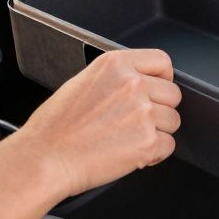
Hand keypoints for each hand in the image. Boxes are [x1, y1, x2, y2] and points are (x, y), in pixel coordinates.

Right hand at [13, 49, 181, 197]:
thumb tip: (140, 84)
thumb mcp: (83, 81)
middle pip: (172, 93)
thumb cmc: (55, 126)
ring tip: (129, 138)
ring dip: (157, 132)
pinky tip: (131, 153)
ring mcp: (142, 113)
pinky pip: (168, 145)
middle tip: (135, 121)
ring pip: (173, 121)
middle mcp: (132, 84)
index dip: (162, 78)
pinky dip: (154, 153)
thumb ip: (116, 78)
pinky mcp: (147, 142)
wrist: (45, 158)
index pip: (161, 61)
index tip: (157, 88)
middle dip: (159, 109)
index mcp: (115, 64)